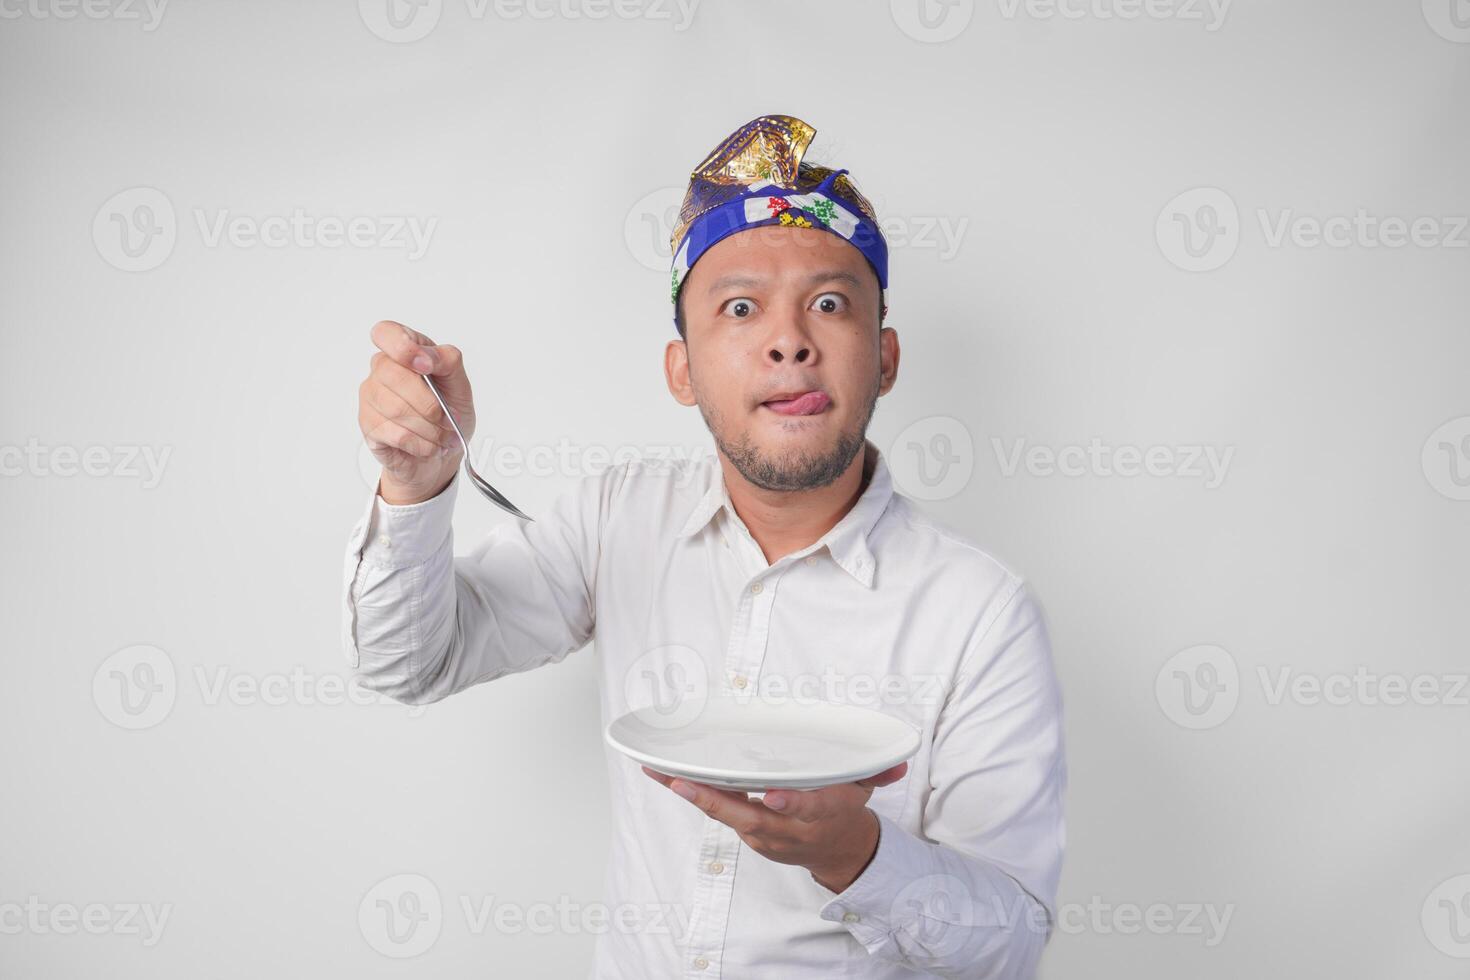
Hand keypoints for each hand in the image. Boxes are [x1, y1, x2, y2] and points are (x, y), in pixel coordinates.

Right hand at [358, 320, 474, 504]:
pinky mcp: (368, 425)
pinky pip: (396, 434)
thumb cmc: (449, 411)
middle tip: (451, 421)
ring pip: (397, 409)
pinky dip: (422, 444)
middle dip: (432, 405)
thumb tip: (426, 356)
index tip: (426, 367)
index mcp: (404, 350)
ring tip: (444, 437)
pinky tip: (429, 446)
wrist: (441, 451)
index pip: (386, 333)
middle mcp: (381, 369)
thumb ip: (447, 360)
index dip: (403, 347)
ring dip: (431, 429)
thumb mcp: (459, 383)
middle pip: (396, 377)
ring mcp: (370, 396)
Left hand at [642, 762, 908, 892]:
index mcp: (820, 814)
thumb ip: (877, 772)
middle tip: (683, 782)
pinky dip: (694, 795)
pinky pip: (719, 813)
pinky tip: (668, 775)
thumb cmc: (844, 810)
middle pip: (748, 817)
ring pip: (726, 815)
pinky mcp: (749, 834)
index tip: (773, 796)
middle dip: (714, 801)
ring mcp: (765, 835)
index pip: (806, 810)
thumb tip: (897, 762)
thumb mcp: (864, 790)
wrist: (838, 853)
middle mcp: (788, 830)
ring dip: (692, 794)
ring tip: (660, 771)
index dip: (791, 804)